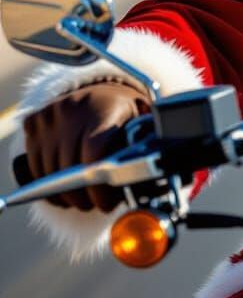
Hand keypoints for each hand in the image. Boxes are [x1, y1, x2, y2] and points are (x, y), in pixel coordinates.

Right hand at [21, 81, 150, 212]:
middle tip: (96, 206)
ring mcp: (51, 113)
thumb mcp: (141, 126)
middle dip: (83, 195)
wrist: (102, 91)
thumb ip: (143, 149)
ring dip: (64, 194)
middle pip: (69, 167)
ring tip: (83, 200)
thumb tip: (154, 178)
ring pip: (48, 170)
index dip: (99, 186)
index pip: (94, 153)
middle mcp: (75, 107)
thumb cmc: (127, 116)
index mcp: (106, 106)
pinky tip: (64, 191)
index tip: (106, 204)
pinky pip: (34, 164)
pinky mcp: (34, 121)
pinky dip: (46, 183)